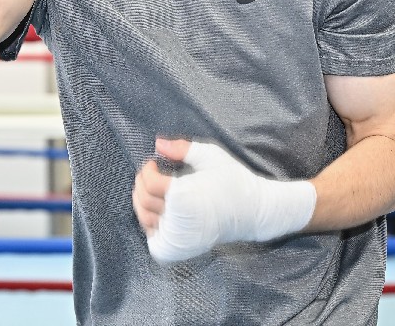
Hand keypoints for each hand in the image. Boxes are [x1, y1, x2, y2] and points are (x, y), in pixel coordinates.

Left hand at [133, 138, 316, 263]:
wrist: (253, 212)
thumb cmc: (233, 181)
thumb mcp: (211, 156)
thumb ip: (183, 148)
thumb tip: (158, 144)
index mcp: (185, 196)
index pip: (150, 183)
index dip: (147, 170)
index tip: (154, 162)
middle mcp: (180, 221)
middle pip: (144, 201)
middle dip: (141, 184)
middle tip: (149, 174)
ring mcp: (181, 239)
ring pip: (145, 221)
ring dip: (142, 203)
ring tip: (151, 190)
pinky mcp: (182, 250)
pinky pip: (154, 240)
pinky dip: (150, 225)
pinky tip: (159, 212)